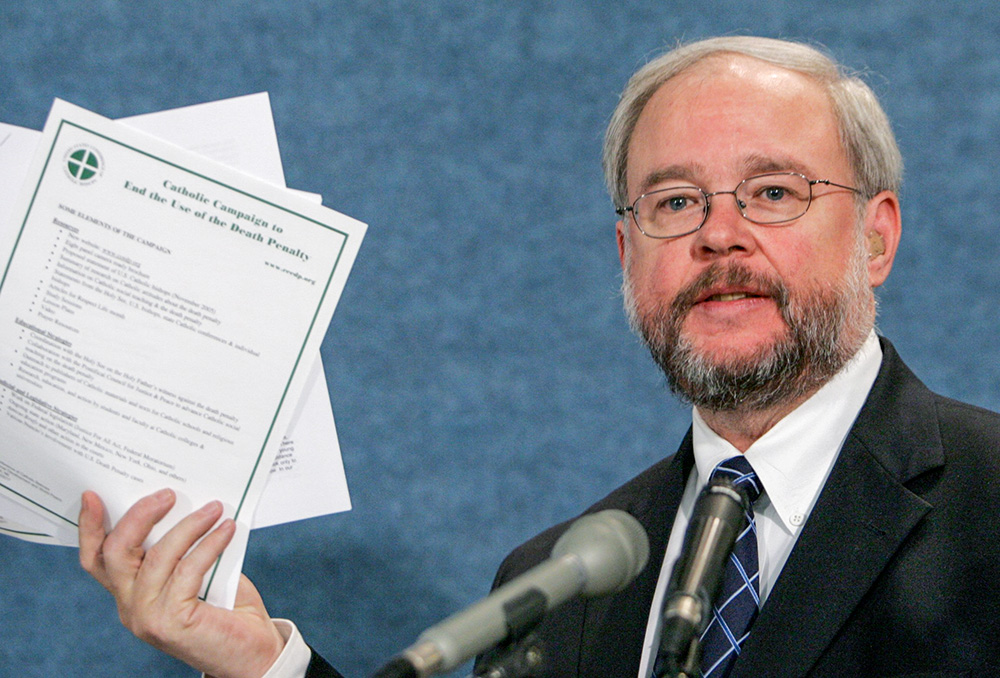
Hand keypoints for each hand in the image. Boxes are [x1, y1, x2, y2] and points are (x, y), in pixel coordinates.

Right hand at [79, 489, 285, 677]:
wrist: (253, 651)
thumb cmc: (228, 607)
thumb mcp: (197, 571)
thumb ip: (181, 546)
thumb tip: (187, 501)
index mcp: (129, 593)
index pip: (97, 560)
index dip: (89, 527)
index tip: (93, 494)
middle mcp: (131, 607)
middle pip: (115, 553)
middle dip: (139, 516)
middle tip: (169, 494)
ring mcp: (147, 617)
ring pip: (156, 558)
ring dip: (188, 526)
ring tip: (214, 508)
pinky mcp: (172, 623)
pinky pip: (187, 570)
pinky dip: (209, 545)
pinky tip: (227, 530)